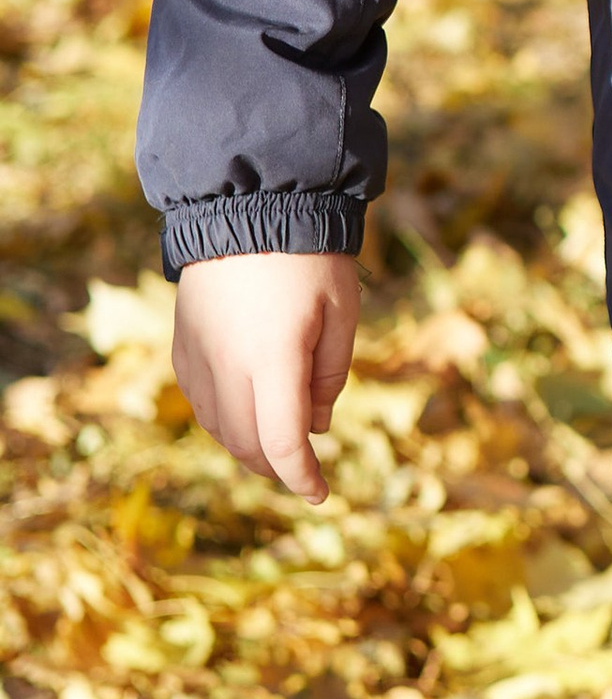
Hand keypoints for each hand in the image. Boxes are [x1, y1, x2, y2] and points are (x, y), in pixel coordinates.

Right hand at [172, 251, 360, 504]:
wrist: (251, 205)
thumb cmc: (310, 258)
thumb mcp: (341, 314)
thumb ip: (330, 377)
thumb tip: (316, 426)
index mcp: (272, 358)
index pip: (282, 443)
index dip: (302, 477)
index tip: (320, 493)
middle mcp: (227, 365)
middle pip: (247, 444)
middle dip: (277, 467)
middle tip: (303, 470)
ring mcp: (198, 355)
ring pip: (218, 428)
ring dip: (248, 447)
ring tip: (277, 445)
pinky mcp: (182, 345)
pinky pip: (199, 401)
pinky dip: (223, 420)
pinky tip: (245, 413)